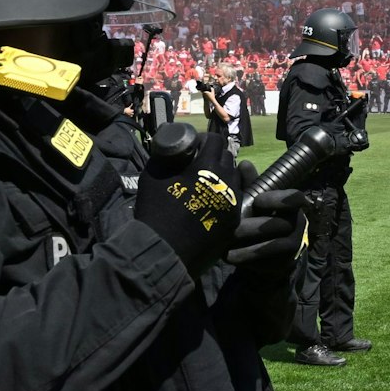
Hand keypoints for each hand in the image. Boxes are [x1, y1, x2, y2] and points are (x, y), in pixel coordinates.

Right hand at [135, 125, 240, 277]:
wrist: (163, 250)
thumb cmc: (155, 210)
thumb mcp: (153, 174)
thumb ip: (166, 156)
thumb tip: (172, 147)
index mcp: (207, 167)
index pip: (215, 141)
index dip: (203, 140)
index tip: (194, 147)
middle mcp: (226, 181)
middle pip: (227, 158)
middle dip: (214, 156)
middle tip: (199, 165)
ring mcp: (233, 202)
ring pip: (234, 178)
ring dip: (223, 175)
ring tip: (206, 184)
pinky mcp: (235, 220)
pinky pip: (236, 198)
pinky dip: (226, 195)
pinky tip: (212, 201)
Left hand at [224, 161, 308, 269]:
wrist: (268, 251)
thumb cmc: (260, 217)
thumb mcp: (255, 201)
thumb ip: (251, 185)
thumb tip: (243, 164)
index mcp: (293, 205)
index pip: (295, 198)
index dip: (277, 199)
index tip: (257, 201)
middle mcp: (298, 223)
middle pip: (281, 224)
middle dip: (254, 228)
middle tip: (232, 231)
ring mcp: (295, 245)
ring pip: (274, 246)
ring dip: (249, 249)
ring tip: (227, 251)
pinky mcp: (287, 263)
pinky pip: (269, 263)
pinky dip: (250, 261)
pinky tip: (233, 259)